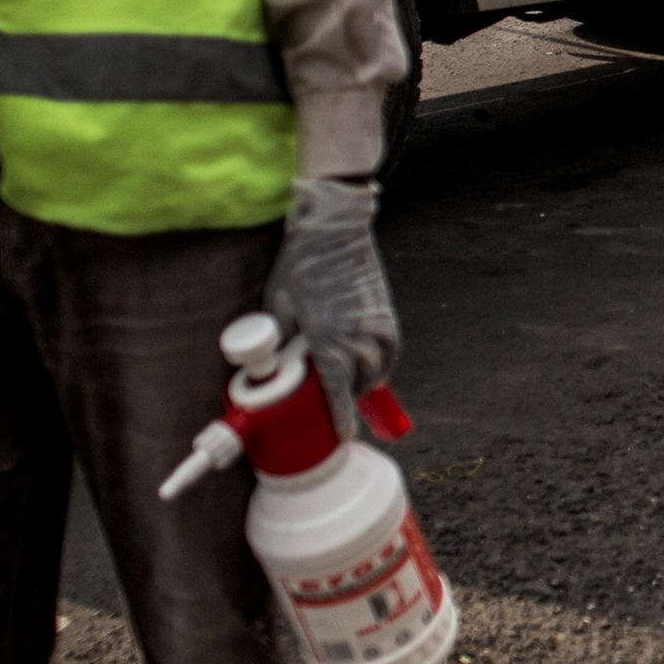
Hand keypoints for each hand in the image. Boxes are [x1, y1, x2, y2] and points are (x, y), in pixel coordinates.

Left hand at [263, 176, 399, 430]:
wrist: (334, 228)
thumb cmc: (301, 263)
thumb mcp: (277, 304)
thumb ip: (278, 339)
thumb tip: (273, 366)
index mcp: (327, 337)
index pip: (338, 391)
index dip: (341, 418)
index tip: (343, 435)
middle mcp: (357, 334)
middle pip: (360, 382)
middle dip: (349, 398)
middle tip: (333, 404)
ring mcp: (376, 322)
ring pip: (380, 367)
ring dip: (367, 380)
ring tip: (352, 384)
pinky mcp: (386, 310)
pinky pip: (390, 347)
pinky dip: (383, 360)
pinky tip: (371, 362)